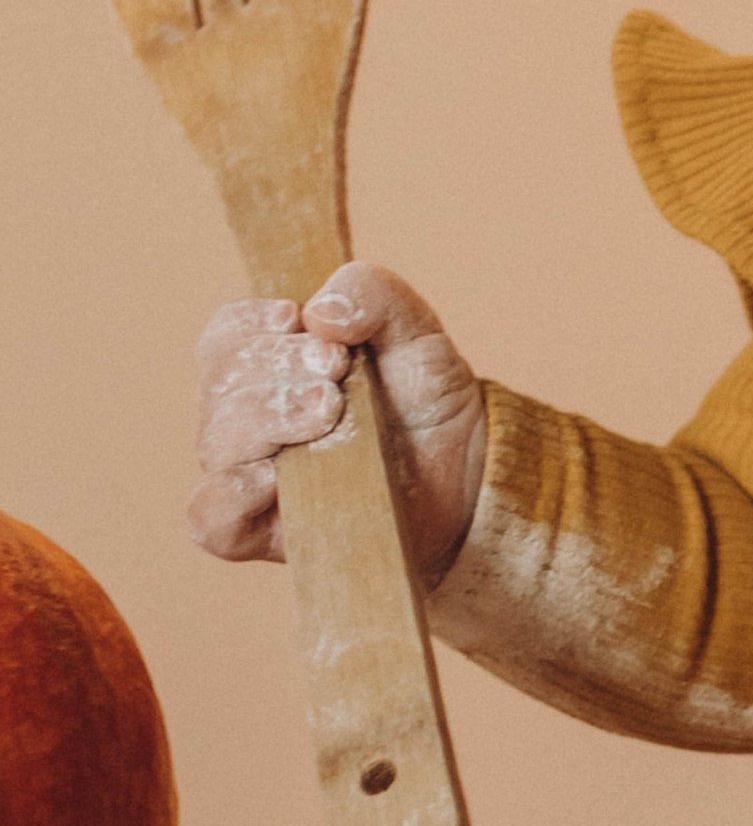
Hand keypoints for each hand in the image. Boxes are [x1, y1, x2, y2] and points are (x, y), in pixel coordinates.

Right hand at [191, 264, 486, 581]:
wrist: (467, 479)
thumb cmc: (424, 404)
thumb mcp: (417, 334)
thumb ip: (375, 295)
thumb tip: (319, 311)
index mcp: (268, 364)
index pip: (226, 335)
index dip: (254, 324)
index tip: (297, 320)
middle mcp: (245, 418)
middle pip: (222, 383)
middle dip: (279, 367)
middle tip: (338, 372)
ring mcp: (246, 476)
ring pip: (218, 443)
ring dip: (271, 419)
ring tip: (330, 413)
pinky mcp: (257, 530)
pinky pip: (212, 517)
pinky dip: (234, 492)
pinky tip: (277, 476)